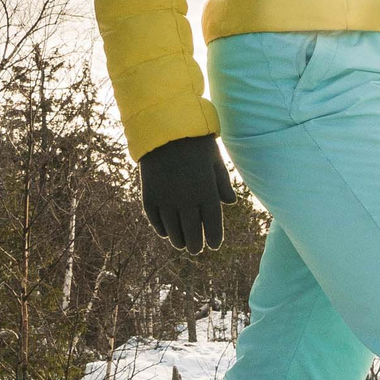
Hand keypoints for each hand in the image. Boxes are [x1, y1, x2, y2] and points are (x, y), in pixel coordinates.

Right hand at [139, 135, 238, 253]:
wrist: (165, 129)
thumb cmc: (196, 144)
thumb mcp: (215, 161)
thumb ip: (222, 184)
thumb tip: (230, 203)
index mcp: (206, 193)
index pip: (212, 225)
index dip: (214, 238)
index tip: (214, 245)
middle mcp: (186, 200)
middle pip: (192, 233)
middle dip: (195, 244)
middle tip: (197, 249)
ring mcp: (166, 199)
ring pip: (172, 230)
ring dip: (178, 240)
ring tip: (183, 245)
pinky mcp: (149, 195)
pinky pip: (155, 219)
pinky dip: (161, 229)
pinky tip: (166, 233)